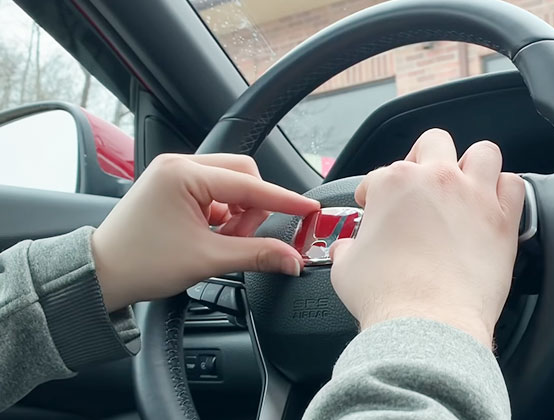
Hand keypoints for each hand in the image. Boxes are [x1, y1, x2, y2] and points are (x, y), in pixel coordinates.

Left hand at [92, 154, 319, 311]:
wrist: (100, 275)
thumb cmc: (141, 263)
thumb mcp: (208, 259)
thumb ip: (258, 254)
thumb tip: (292, 259)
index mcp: (184, 174)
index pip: (249, 184)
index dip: (283, 199)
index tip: (309, 208)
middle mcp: (178, 165)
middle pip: (242, 175)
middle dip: (253, 207)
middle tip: (244, 237)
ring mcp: (173, 174)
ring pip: (229, 184)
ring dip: (237, 212)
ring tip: (223, 240)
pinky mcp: (172, 186)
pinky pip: (213, 192)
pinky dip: (222, 213)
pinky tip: (213, 234)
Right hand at [329, 129, 524, 347]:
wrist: (427, 323)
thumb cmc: (386, 296)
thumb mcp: (346, 268)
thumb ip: (347, 249)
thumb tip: (346, 250)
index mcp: (393, 184)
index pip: (379, 175)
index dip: (373, 193)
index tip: (375, 207)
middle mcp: (435, 179)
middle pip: (434, 142)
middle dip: (424, 158)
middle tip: (421, 184)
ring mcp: (473, 196)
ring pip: (483, 152)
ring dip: (473, 166)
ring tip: (465, 186)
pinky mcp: (502, 220)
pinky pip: (514, 185)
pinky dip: (505, 192)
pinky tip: (494, 207)